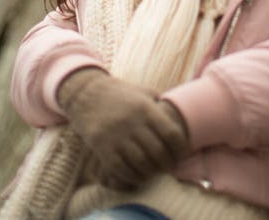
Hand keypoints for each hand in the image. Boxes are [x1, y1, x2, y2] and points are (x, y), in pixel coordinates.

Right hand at [58, 68, 189, 188]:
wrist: (86, 93)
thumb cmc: (120, 93)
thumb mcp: (142, 92)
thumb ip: (159, 105)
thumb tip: (179, 119)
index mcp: (145, 108)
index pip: (171, 134)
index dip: (181, 148)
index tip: (182, 154)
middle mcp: (132, 122)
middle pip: (158, 152)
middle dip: (167, 164)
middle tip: (169, 166)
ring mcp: (116, 136)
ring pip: (140, 164)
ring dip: (151, 172)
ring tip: (155, 172)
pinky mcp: (101, 147)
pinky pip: (121, 169)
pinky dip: (132, 176)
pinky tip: (138, 175)